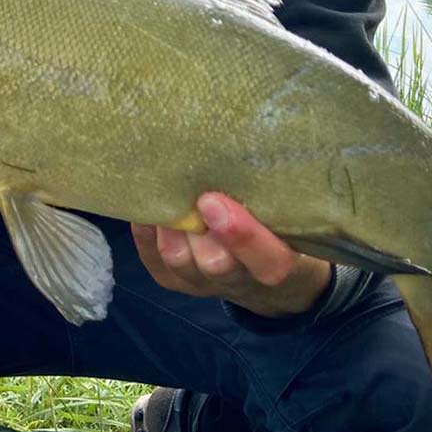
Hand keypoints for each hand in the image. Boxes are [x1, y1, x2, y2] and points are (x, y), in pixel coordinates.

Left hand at [131, 192, 331, 316]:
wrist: (261, 265)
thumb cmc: (275, 223)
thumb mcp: (286, 209)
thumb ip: (270, 191)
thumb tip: (241, 149)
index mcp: (276, 263)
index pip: (269, 261)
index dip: (242, 235)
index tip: (215, 201)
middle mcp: (238, 279)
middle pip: (214, 263)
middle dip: (197, 229)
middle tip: (187, 193)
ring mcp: (202, 282)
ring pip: (179, 260)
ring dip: (169, 226)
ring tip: (163, 189)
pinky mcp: (173, 280)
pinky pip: (153, 258)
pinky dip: (147, 230)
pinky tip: (145, 203)